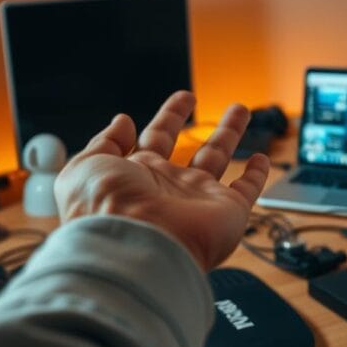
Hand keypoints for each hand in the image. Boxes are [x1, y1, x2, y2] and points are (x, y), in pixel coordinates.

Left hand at [53, 91, 271, 270]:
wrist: (132, 248)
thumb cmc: (104, 210)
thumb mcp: (85, 166)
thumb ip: (104, 142)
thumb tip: (122, 122)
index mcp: (137, 174)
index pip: (155, 138)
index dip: (169, 116)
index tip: (183, 98)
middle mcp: (167, 186)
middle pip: (185, 146)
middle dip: (192, 122)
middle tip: (203, 101)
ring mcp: (197, 200)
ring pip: (218, 159)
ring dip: (230, 134)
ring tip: (241, 110)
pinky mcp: (226, 213)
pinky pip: (246, 192)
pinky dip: (257, 177)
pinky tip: (261, 161)